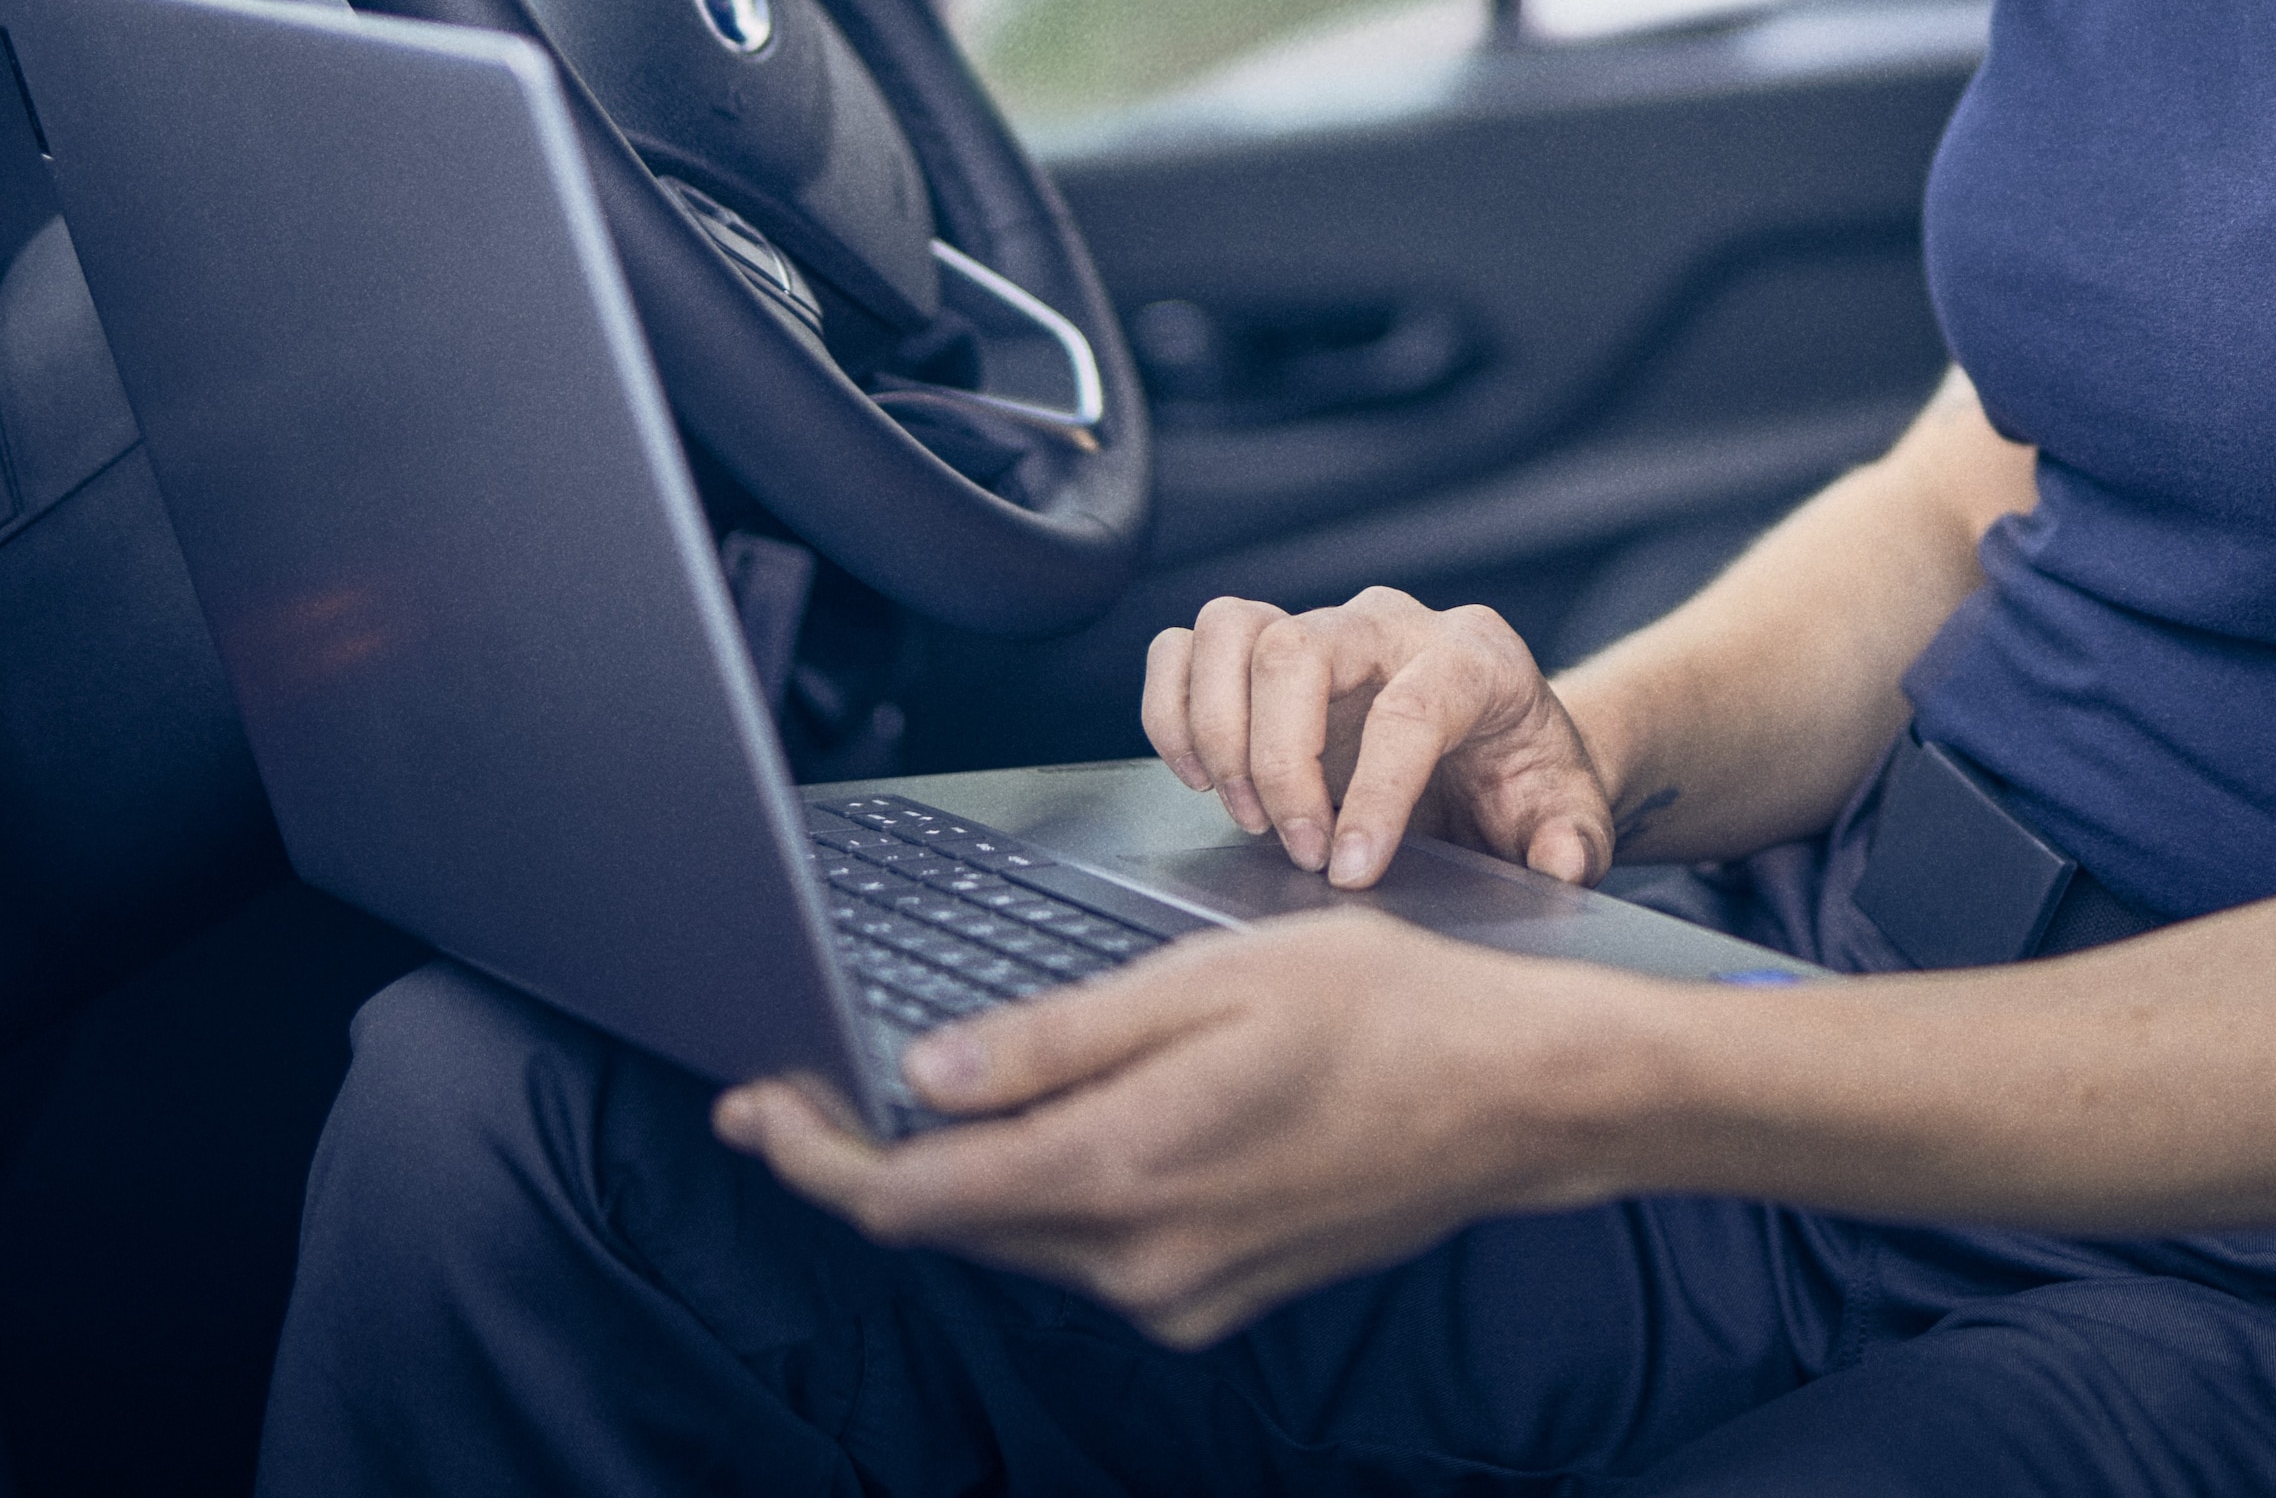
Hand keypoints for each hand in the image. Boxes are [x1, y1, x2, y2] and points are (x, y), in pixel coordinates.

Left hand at [713, 912, 1633, 1343]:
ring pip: (1016, 1235)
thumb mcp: (1209, 980)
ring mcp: (1178, 1292)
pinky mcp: (1214, 1295)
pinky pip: (1087, 1248)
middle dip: (864, 1157)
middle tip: (805, 1084)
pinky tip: (1047, 1123)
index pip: (907, 1197)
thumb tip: (927, 1074)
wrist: (1520, 1102)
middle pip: (949, 1224)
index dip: (812, 1153)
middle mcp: (1137, 1262)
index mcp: (1122, 1173)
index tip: (755, 1104)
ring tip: (919, 1090)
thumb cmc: (1388, 1012)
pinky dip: (1038, 1191)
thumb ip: (1058, 1039)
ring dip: (954, 1173)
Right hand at [1141, 585, 1618, 889]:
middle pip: (1298, 651)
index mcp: (1476, 658)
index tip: (1352, 870)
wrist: (1500, 746)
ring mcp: (1322, 628)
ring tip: (1247, 814)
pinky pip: (1188, 645)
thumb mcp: (1569, 813)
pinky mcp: (1266, 651)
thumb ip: (1573, 840)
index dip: (1374, 795)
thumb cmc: (1527, 777)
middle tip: (1301, 851)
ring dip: (1218, 731)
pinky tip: (1203, 779)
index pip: (1409, 708)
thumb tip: (1560, 862)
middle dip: (1283, 765)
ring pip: (1232, 630)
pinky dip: (1173, 709)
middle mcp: (1391, 624)